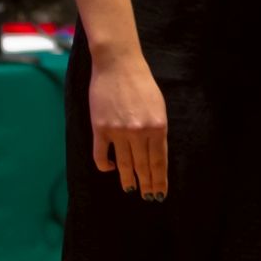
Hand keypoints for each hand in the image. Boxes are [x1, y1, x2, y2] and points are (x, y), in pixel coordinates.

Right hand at [89, 51, 167, 197]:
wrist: (117, 63)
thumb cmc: (141, 82)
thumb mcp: (158, 106)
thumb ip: (157, 129)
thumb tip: (155, 154)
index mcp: (157, 127)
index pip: (159, 161)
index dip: (159, 180)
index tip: (159, 193)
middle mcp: (139, 132)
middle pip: (143, 166)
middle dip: (147, 184)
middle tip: (148, 197)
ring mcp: (118, 131)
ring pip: (124, 164)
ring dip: (128, 179)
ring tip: (130, 189)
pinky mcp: (100, 128)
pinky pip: (102, 155)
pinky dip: (106, 165)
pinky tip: (110, 169)